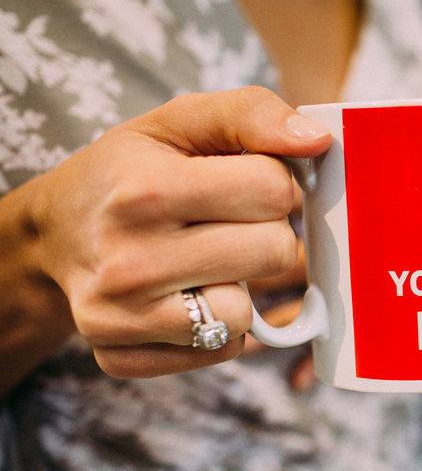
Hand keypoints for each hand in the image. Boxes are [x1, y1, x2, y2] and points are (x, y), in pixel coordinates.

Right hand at [27, 86, 329, 377]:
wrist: (55, 231)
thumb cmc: (131, 170)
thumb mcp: (180, 121)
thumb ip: (251, 114)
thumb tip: (317, 141)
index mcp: (145, 190)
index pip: (273, 191)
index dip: (272, 182)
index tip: (242, 182)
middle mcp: (127, 260)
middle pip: (272, 253)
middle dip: (265, 232)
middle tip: (226, 223)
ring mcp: (120, 317)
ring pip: (246, 314)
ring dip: (241, 286)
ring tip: (205, 260)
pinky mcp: (120, 356)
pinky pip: (221, 351)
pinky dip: (218, 326)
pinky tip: (188, 294)